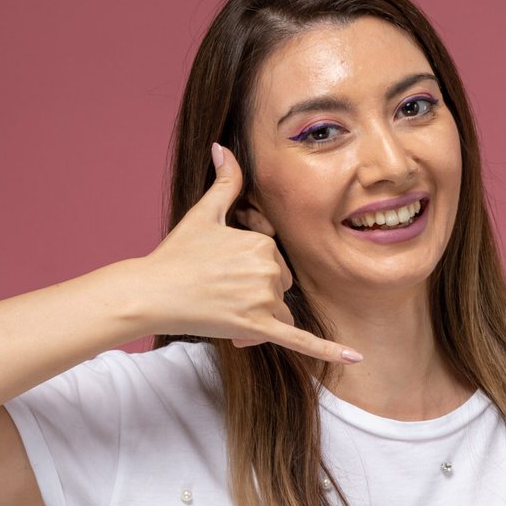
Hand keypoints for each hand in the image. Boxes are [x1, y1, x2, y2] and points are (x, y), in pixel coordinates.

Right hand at [134, 142, 361, 362]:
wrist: (149, 293)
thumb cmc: (175, 255)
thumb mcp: (204, 213)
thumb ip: (225, 183)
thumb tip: (222, 147)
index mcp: (262, 243)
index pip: (274, 261)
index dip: (250, 272)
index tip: (220, 272)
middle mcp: (268, 270)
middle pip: (280, 288)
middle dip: (257, 296)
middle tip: (217, 295)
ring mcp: (262, 301)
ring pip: (281, 314)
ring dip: (260, 320)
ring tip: (223, 315)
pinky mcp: (257, 329)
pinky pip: (300, 341)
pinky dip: (329, 350)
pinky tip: (356, 358)